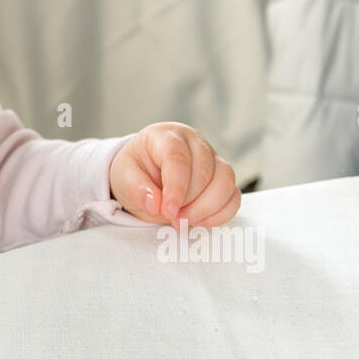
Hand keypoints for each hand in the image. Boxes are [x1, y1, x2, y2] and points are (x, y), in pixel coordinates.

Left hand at [109, 122, 240, 226]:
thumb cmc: (136, 170)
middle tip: (172, 218)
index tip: (168, 210)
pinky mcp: (223, 177)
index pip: (178, 159)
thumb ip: (136, 189)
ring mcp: (213, 159)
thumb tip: (154, 203)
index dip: (176, 187)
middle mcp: (194, 143)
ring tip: (184, 220)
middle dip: (189, 202)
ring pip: (226, 182)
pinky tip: (200, 221)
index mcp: (167, 136)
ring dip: (207, 208)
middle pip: (205, 172)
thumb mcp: (124, 177)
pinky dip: (220, 213)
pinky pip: (233, 196)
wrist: (145, 173)